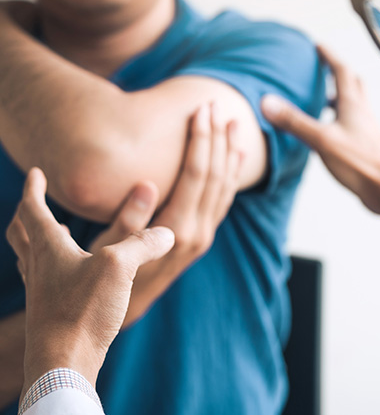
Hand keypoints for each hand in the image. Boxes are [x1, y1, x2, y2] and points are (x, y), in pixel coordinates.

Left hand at [6, 168, 174, 396]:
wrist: (64, 364)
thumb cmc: (83, 311)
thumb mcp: (119, 267)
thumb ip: (144, 243)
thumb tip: (168, 232)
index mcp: (49, 248)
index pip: (33, 209)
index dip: (35, 189)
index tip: (36, 172)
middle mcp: (40, 266)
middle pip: (22, 233)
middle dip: (28, 213)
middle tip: (36, 202)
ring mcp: (43, 291)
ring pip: (31, 256)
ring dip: (37, 239)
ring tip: (54, 233)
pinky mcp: (52, 311)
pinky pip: (45, 278)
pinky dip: (52, 264)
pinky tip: (73, 273)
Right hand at [88, 103, 244, 325]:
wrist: (128, 308)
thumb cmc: (109, 275)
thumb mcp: (110, 248)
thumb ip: (130, 218)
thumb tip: (147, 184)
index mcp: (176, 228)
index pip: (196, 174)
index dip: (201, 139)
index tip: (202, 110)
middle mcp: (197, 231)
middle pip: (215, 174)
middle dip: (217, 138)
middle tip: (218, 106)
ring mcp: (204, 235)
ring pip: (225, 186)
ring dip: (230, 153)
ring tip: (234, 124)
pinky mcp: (204, 237)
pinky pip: (224, 200)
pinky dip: (232, 176)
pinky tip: (236, 158)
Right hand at [261, 46, 379, 223]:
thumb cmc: (359, 163)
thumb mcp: (322, 140)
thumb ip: (295, 121)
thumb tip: (267, 102)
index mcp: (353, 104)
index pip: (341, 71)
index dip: (329, 56)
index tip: (317, 46)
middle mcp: (362, 112)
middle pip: (353, 83)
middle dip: (337, 72)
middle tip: (323, 68)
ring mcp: (365, 128)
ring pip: (353, 103)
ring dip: (339, 95)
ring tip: (322, 97)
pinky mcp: (365, 144)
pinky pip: (351, 122)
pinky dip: (339, 117)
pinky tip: (328, 130)